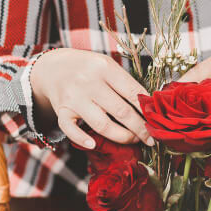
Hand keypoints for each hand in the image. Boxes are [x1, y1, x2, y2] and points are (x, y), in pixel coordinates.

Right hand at [31, 48, 153, 147]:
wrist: (53, 67)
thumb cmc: (88, 68)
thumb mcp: (107, 66)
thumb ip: (125, 83)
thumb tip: (150, 107)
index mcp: (105, 68)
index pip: (133, 92)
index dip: (148, 110)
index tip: (157, 122)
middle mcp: (89, 82)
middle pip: (121, 111)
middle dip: (140, 129)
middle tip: (151, 138)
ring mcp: (74, 98)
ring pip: (102, 125)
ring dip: (122, 137)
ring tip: (133, 140)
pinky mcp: (61, 111)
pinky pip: (71, 130)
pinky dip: (82, 139)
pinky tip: (94, 144)